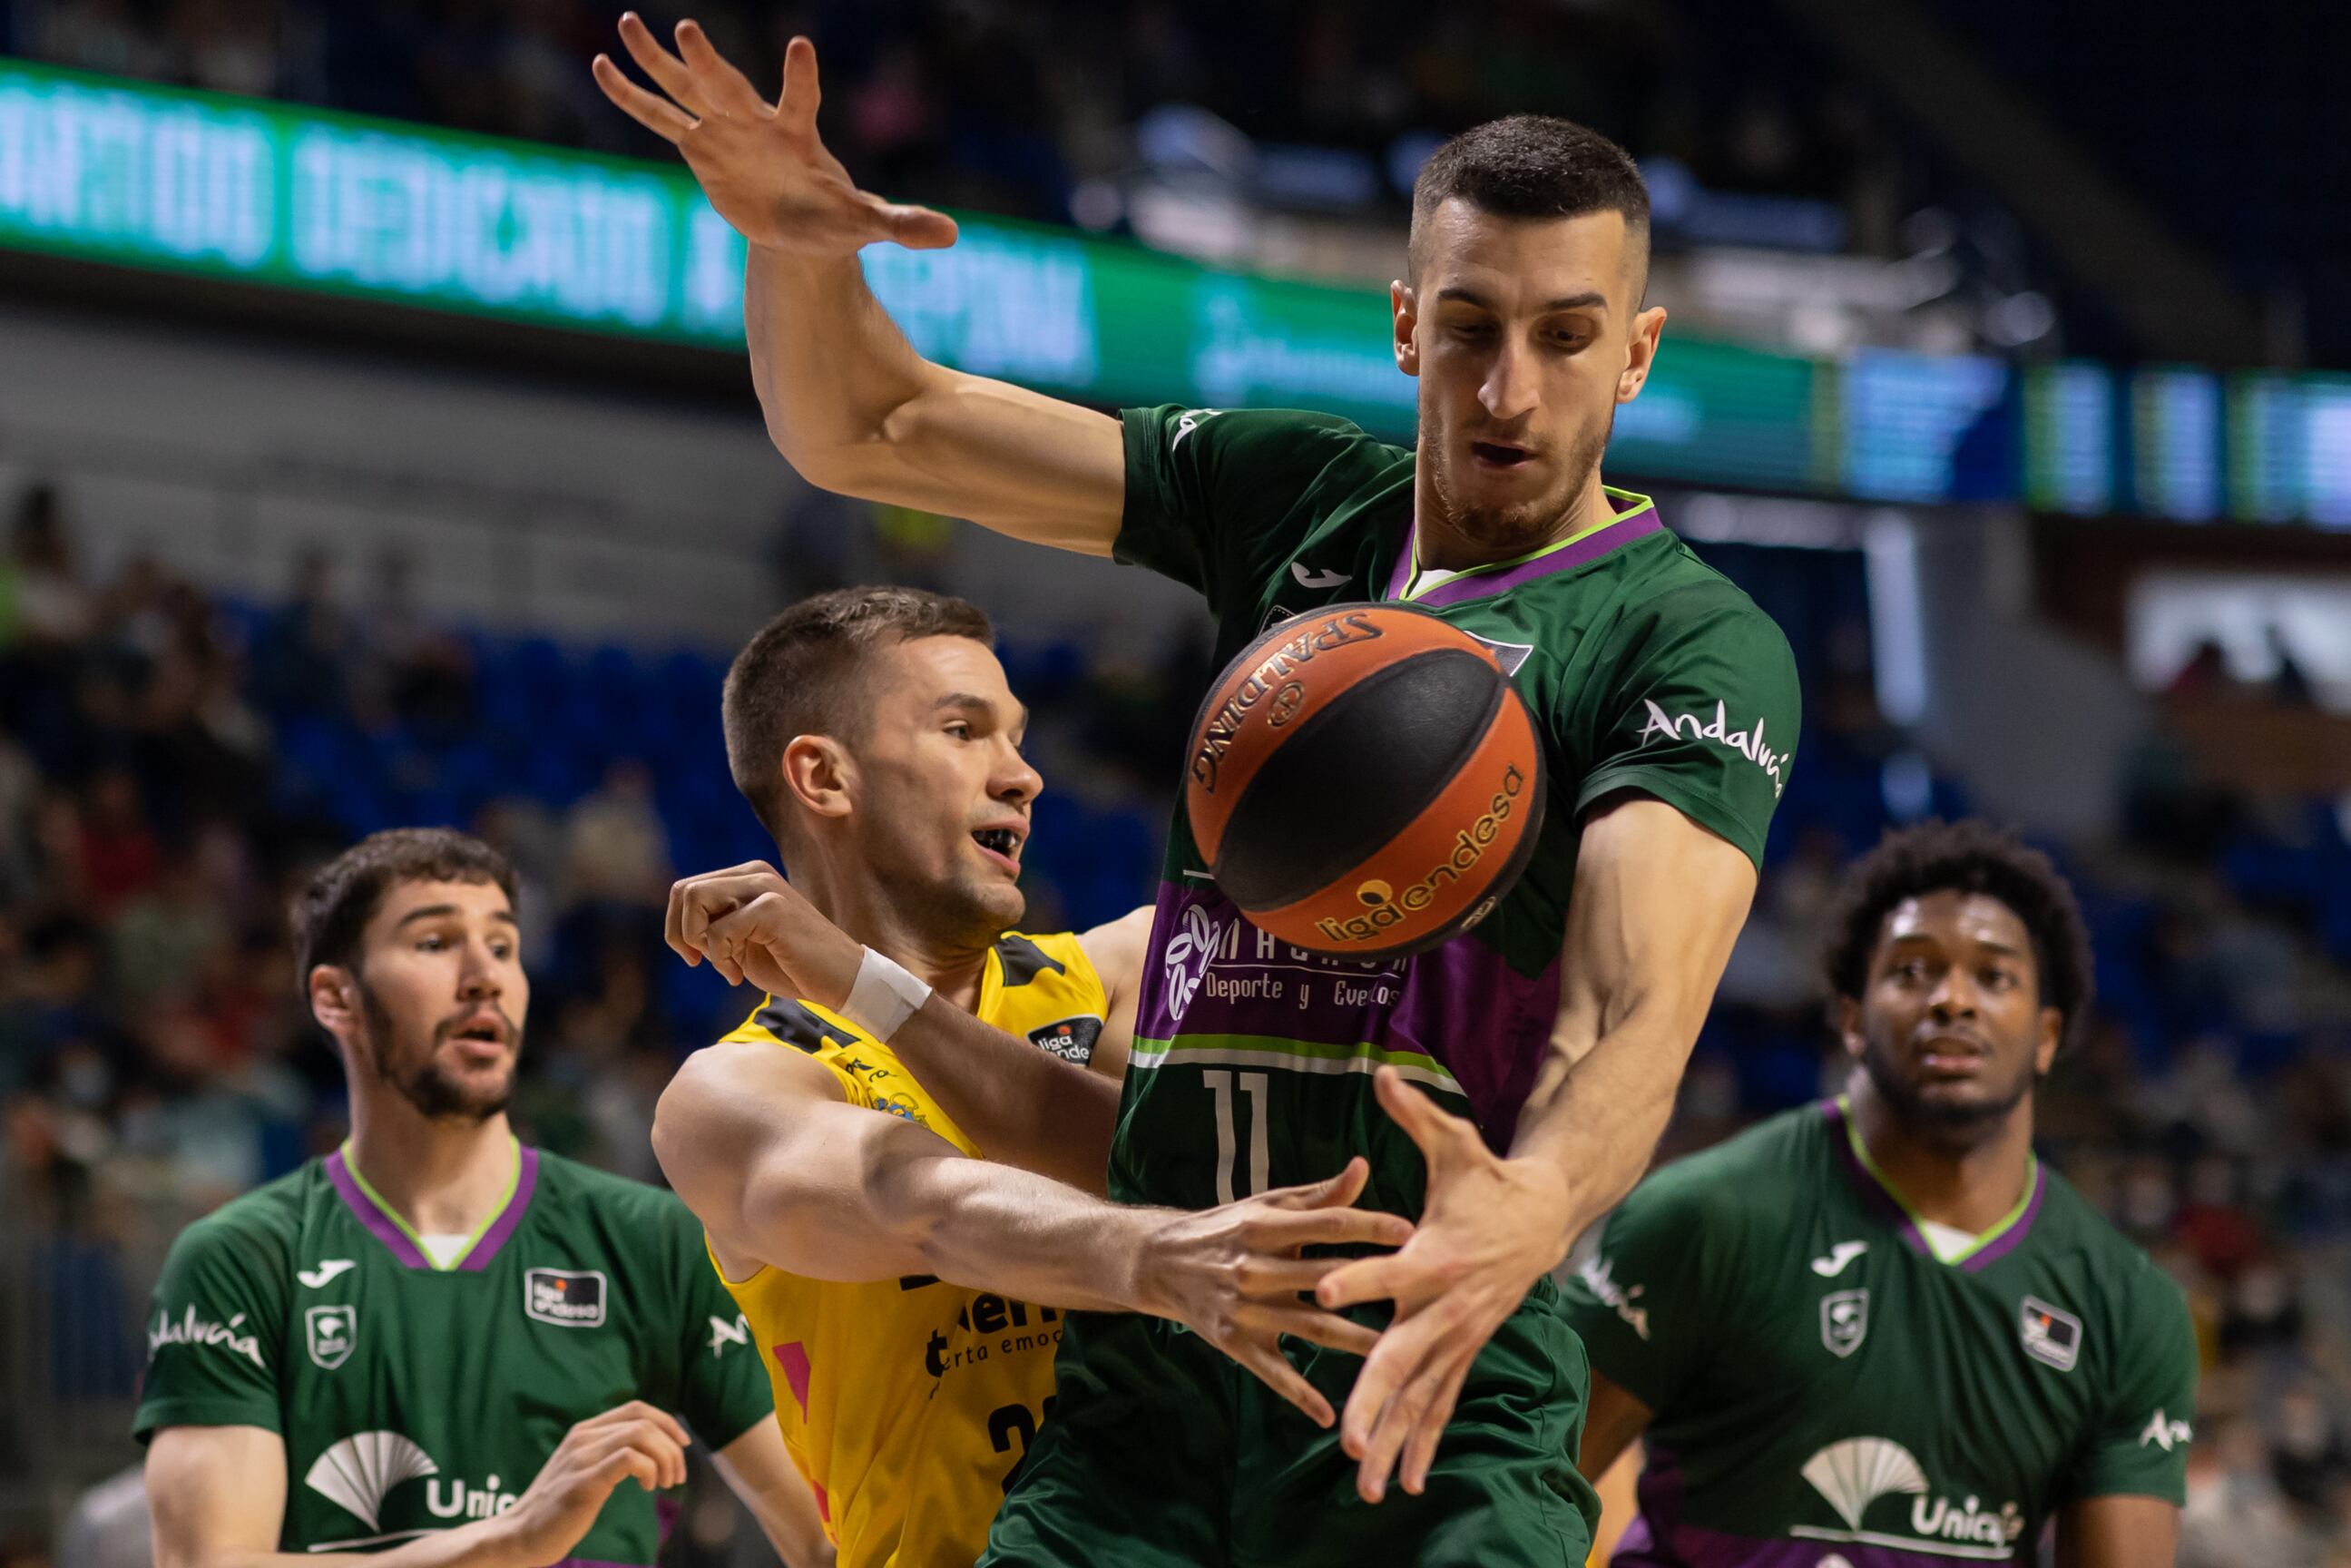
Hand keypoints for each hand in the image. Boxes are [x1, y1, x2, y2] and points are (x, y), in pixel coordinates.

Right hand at [487, 1402, 689, 1567]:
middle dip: (671, 1446)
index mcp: (585, 1432)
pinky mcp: (583, 1482)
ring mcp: (581, 1458)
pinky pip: (628, 1459)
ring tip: (665, 1484)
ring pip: (640, 1435)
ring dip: (665, 1458)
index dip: (667, 1421)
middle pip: (644, 1420)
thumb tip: (651, 1451)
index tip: (682, 1444)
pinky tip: (648, 1488)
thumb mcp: (585, 1471)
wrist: (518, 1536)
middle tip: (676, 1476)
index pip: (637, 1408)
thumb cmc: (557, 1510)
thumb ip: (609, 1455)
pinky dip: (649, 1469)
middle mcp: (583, 1438)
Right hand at [592, 15, 956, 255]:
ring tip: (627, 22)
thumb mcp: (868, 224)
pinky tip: (601, 67)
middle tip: (689, 27)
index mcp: (799, 132)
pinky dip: (632, 97)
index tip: (801, 47)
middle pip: (730, 85)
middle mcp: (757, 121)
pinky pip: (660, 119)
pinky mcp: (700, 147)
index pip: (801, 97)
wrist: (803, 226)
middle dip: (710, 61)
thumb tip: (954, 234)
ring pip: (687, 88)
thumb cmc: (836, 218)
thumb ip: (904, 224)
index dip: (801, 75)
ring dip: (658, 60)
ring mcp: (724, 129)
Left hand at [667, 861, 862, 1006]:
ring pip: (694, 899)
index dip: (677, 927)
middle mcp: (754, 874)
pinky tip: (738, 975)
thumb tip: (678, 927)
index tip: (697, 958)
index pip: (685, 890)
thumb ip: (715, 927)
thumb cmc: (792, 965)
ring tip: (726, 965)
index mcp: (747, 878)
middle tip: (703, 961)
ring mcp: (764, 887)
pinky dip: (720, 959)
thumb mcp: (743, 942)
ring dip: (700, 941)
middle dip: (681, 933)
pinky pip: (719, 930)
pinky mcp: (773, 907)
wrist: (840, 980)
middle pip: (684, 891)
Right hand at [1132, 1157, 1413, 1429]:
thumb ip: (1319, 1195)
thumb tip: (1364, 1166)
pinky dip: (1300, 1395)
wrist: (1163, 1263)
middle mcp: (1255, 1267)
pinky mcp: (1235, 1342)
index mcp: (1266, 1226)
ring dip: (1354, 1342)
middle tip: (1421, 1297)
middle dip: (1372, 1287)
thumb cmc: (1229, 1227)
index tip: (1412, 1232)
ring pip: (1310, 1327)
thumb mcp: (1267, 1206)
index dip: (1370, 1227)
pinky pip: (1273, 1373)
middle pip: (1325, 1277)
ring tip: (1398, 1354)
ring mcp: (1245, 1309)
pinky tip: (1331, 1415)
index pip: (1328, 1224)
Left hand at [1314, 1068, 1574, 1502]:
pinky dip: (1424, 1443)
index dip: (1359, 1280)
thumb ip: (1416, 1114)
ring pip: (1424, 1396)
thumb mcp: (1456, 1142)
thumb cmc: (1488, 1178)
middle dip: (1375, 1400)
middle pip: (1404, 1357)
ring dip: (1397, 1440)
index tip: (1323, 1295)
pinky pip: (1442, 1403)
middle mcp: (1447, 1306)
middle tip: (1349, 1441)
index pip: (1391, 1270)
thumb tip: (1382, 1072)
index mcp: (1436, 1256)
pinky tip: (1407, 1483)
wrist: (1547, 1216)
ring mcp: (1459, 1336)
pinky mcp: (1464, 1350)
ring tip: (1369, 1487)